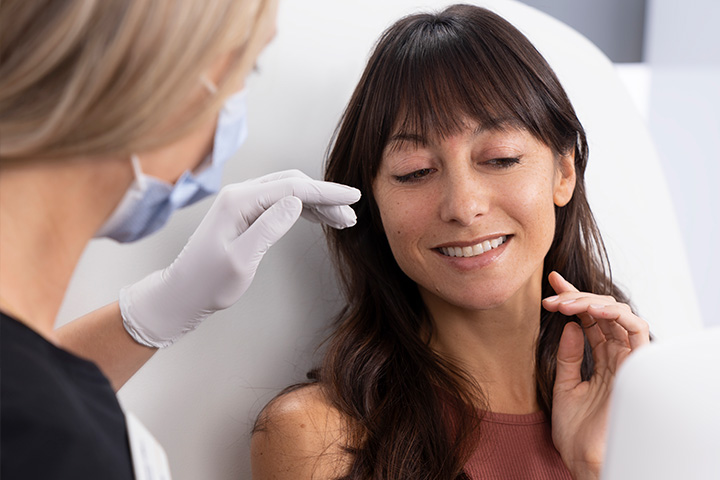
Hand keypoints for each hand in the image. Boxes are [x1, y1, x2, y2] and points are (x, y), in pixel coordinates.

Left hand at [119, 170, 360, 347]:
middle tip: (350, 215)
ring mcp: (241, 202)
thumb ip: (269, 228)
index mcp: (238, 201)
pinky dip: (302, 208)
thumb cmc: (208, 282)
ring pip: (288, 192)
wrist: (183, 294)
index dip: (326, 193)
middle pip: (292, 184)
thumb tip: (296, 202)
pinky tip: (318, 218)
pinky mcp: (244, 213)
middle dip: (325, 197)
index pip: (292, 189)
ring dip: (316, 203)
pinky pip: (279, 202)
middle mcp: (239, 194)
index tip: (353, 198)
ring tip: (342, 220)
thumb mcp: (242, 259)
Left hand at [542, 271, 649, 478]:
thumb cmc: (576, 432)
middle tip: (551, 299)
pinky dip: (616, 314)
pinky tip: (591, 311)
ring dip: (591, 303)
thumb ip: (569, 356)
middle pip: (602, 313)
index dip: (572, 297)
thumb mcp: (564, 385)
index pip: (589, 320)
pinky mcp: (636, 368)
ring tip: (565, 304)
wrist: (584, 460)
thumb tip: (569, 326)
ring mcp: (627, 362)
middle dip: (576, 298)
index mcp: (601, 362)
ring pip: (619, 315)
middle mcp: (616, 359)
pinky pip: (636, 330)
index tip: (551, 282)